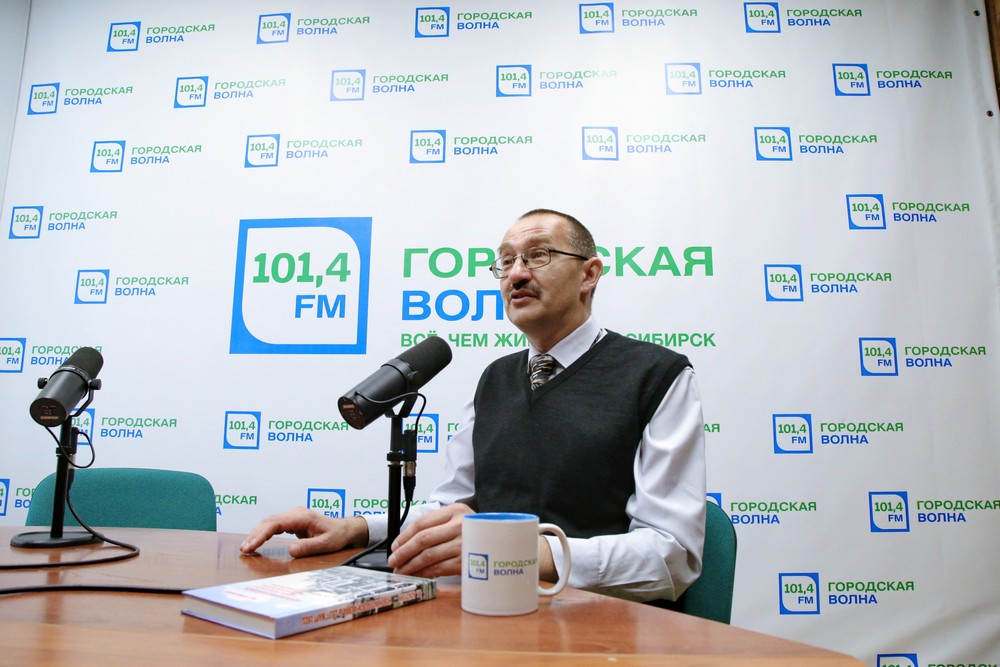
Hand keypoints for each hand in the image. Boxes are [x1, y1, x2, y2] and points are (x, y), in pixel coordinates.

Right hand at [240, 507, 368, 557]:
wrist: (344, 529)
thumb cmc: (337, 535)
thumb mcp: (326, 544)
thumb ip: (309, 547)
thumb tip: (291, 550)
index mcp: (302, 516)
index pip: (276, 523)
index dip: (261, 534)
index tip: (251, 545)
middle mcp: (295, 513)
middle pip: (269, 521)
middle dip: (255, 534)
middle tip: (244, 550)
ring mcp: (293, 516)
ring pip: (269, 522)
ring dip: (257, 534)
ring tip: (246, 548)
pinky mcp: (292, 521)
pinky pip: (273, 525)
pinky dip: (263, 533)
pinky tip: (255, 542)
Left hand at [387, 503, 472, 576]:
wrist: (502, 544)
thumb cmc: (475, 533)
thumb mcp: (459, 519)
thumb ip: (437, 526)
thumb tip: (406, 543)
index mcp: (455, 511)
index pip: (422, 523)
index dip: (404, 536)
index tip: (395, 546)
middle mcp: (460, 525)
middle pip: (423, 539)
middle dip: (404, 552)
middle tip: (393, 561)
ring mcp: (464, 544)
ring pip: (428, 555)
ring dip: (411, 566)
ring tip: (401, 571)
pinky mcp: (467, 561)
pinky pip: (439, 568)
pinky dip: (425, 573)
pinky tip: (418, 575)